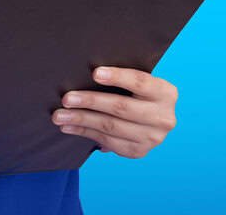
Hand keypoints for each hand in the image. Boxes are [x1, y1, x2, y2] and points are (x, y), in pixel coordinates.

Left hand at [51, 66, 177, 157]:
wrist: (152, 120)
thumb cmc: (138, 93)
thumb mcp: (140, 84)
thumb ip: (124, 79)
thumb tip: (90, 73)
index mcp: (166, 93)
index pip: (140, 82)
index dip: (118, 77)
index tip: (95, 73)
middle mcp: (163, 118)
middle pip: (121, 107)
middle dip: (91, 102)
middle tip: (67, 99)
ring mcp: (152, 138)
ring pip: (110, 127)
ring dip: (81, 120)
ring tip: (59, 115)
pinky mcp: (138, 151)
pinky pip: (106, 141)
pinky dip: (84, 132)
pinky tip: (69, 126)